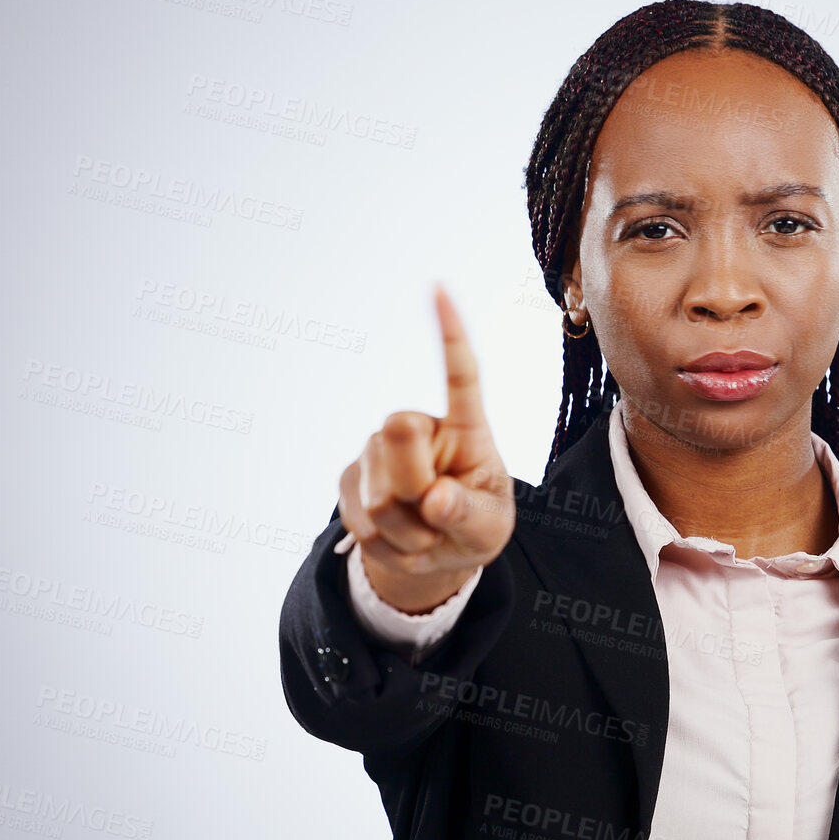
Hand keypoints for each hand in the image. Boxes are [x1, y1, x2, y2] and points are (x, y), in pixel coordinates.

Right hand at [334, 283, 514, 612]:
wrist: (437, 552)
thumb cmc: (474, 524)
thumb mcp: (488, 528)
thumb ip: (469, 514)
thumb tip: (434, 498)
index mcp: (464, 426)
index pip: (460, 376)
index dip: (449, 333)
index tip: (438, 287)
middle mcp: (417, 427)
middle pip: (398, 437)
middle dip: (417, 491)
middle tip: (439, 515)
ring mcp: (378, 451)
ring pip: (379, 496)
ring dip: (409, 533)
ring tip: (427, 532)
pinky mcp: (350, 478)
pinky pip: (362, 524)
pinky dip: (389, 548)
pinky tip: (404, 540)